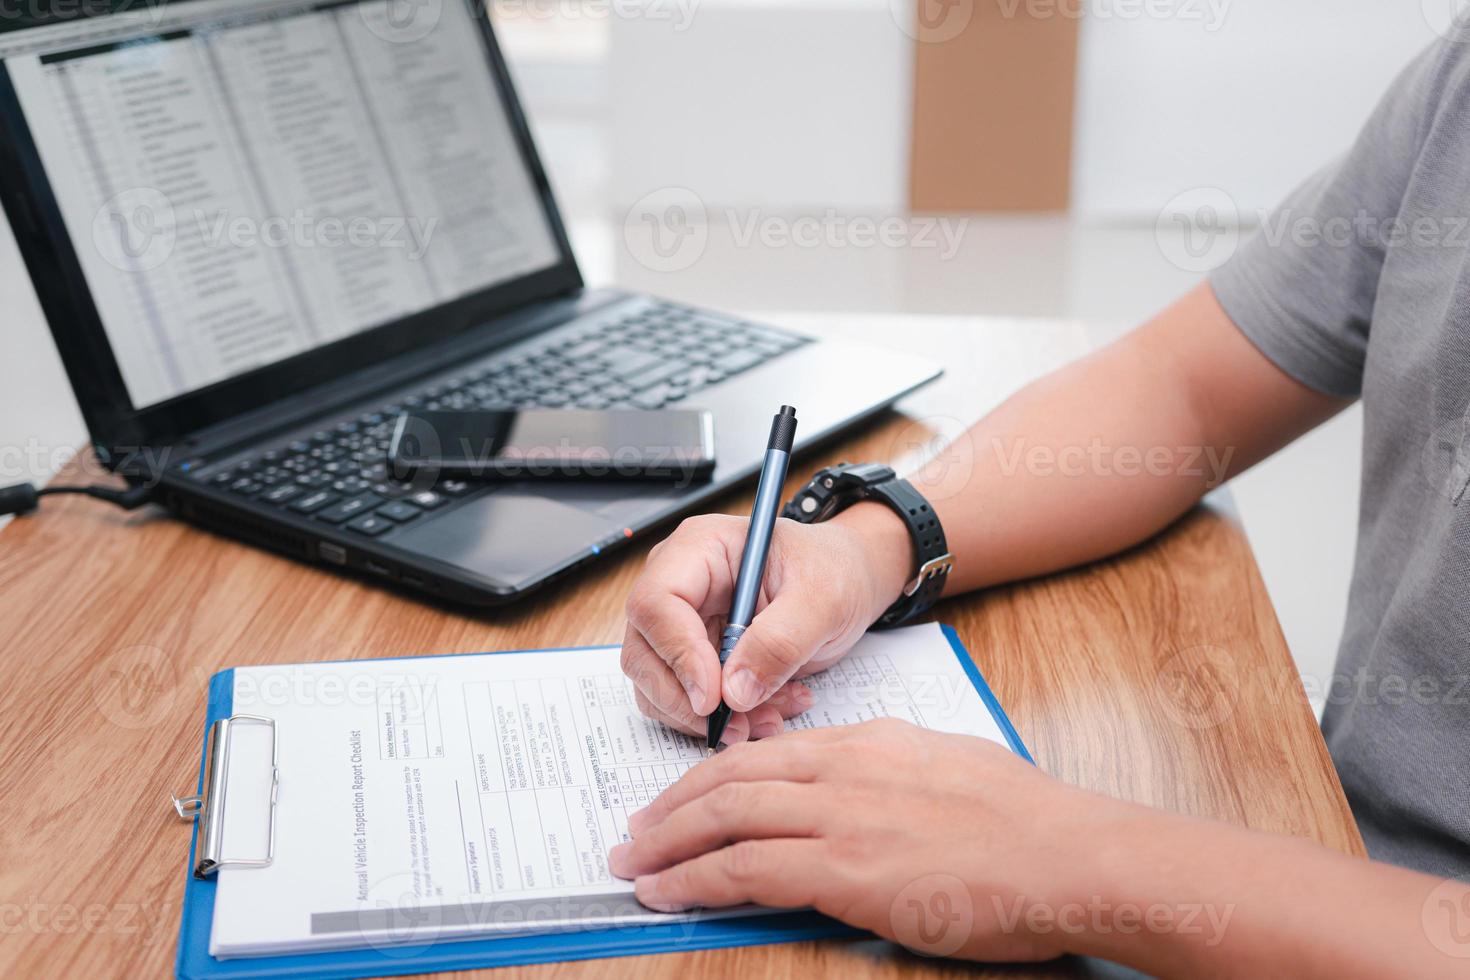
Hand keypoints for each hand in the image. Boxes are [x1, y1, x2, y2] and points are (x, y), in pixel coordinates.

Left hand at [609, 718, 1121, 962]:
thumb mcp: (946, 770)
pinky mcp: (849, 871)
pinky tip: (668, 895)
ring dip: (669, 843)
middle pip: (732, 777)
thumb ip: (888, 778)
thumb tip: (850, 800)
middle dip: (672, 806)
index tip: (680, 800)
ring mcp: (845, 816)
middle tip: (634, 831)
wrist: (1071, 855)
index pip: (766, 753)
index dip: (710, 777)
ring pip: (729, 816)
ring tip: (632, 864)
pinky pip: (750, 869)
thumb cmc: (1027, 823)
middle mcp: (846, 768)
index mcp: (869, 742)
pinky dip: (697, 880)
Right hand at [621, 503, 912, 744]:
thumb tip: (734, 692)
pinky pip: (686, 702)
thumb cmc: (834, 572)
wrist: (847, 583)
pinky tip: (769, 711)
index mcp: (700, 549)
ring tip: (771, 716)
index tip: (713, 698)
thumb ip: (780, 641)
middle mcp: (679, 585)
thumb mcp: (823, 599)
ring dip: (709, 717)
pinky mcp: (693, 658)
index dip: (677, 655)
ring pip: (658, 686)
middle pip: (644, 652)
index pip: (656, 603)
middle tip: (740, 724)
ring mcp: (681, 624)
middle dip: (688, 700)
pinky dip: (723, 720)